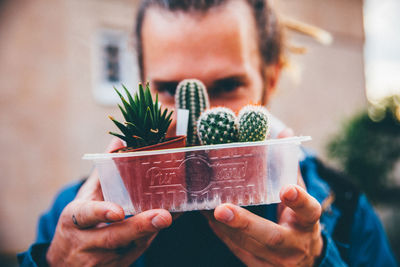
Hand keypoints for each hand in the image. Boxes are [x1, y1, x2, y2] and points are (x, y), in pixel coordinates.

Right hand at [46, 138, 172, 266]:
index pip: (86, 216)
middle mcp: (85, 242)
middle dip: (140, 227)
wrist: (64, 265)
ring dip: (151, 232)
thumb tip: (117, 141)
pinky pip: (136, 253)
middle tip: (164, 216)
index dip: (101, 213)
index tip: (118, 212)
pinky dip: (151, 237)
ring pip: (129, 248)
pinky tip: (165, 223)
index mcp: (75, 220)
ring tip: (170, 217)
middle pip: (113, 236)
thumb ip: (102, 173)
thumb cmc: (78, 225)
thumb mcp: (84, 199)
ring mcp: (100, 260)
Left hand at [203, 128, 323, 265]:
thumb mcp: (301, 196)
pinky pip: (237, 251)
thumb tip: (284, 132)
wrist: (304, 261)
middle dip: (245, 223)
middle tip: (221, 209)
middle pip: (272, 237)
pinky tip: (207, 218)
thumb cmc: (299, 220)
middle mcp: (294, 245)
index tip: (285, 189)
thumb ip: (290, 167)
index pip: (308, 211)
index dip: (298, 201)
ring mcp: (277, 262)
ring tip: (204, 208)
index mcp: (307, 223)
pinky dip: (221, 233)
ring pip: (248, 246)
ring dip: (224, 227)